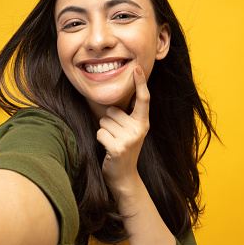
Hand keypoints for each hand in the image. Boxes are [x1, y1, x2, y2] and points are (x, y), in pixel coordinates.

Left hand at [96, 65, 149, 196]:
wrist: (124, 177)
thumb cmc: (122, 150)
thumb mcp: (129, 132)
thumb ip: (125, 116)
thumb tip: (112, 103)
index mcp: (143, 123)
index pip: (143, 99)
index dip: (140, 83)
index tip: (137, 67)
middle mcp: (139, 129)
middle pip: (112, 111)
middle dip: (109, 122)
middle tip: (116, 137)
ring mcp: (130, 138)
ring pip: (104, 121)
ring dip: (104, 132)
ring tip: (113, 143)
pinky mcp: (118, 147)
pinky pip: (100, 132)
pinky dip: (100, 139)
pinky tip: (108, 149)